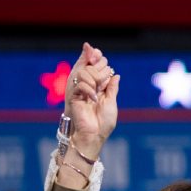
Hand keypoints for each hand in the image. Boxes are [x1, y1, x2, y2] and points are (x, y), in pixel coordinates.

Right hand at [63, 42, 119, 158]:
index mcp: (99, 86)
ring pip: (85, 72)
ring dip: (94, 79)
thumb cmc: (104, 122)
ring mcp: (81, 90)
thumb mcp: (112, 102)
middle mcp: (89, 86)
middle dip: (99, 70)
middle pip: (92, 65)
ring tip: (97, 93)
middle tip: (102, 84)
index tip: (98, 55)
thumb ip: (112, 87)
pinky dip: (89, 89)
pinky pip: (80, 84)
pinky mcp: (74, 96)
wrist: (94, 135)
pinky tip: (93, 99)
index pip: (97, 65)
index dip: (98, 57)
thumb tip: (116, 74)